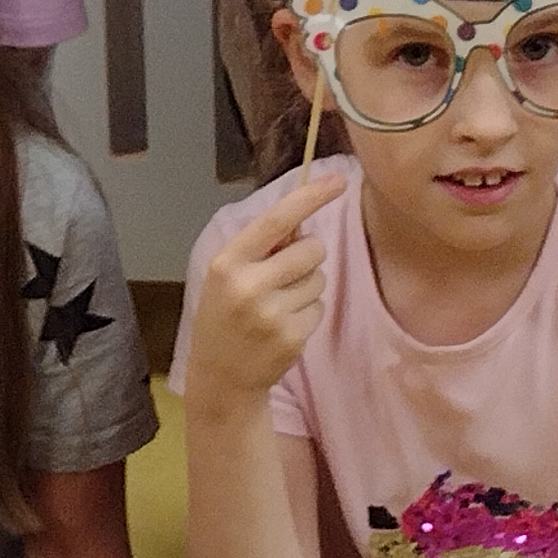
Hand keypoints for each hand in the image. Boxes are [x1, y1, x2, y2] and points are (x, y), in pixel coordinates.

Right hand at [185, 165, 342, 408]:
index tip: (338, 180)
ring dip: (307, 288)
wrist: (219, 377)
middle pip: (312, 248)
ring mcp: (271, 314)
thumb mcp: (226, 275)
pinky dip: (307, 314)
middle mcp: (248, 285)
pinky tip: (281, 327)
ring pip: (319, 279)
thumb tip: (304, 219)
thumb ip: (259, 248)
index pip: (276, 219)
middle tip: (283, 276)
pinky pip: (319, 308)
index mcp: (228, 261)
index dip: (309, 196)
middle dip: (307, 257)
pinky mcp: (291, 337)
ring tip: (277, 306)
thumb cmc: (224, 315)